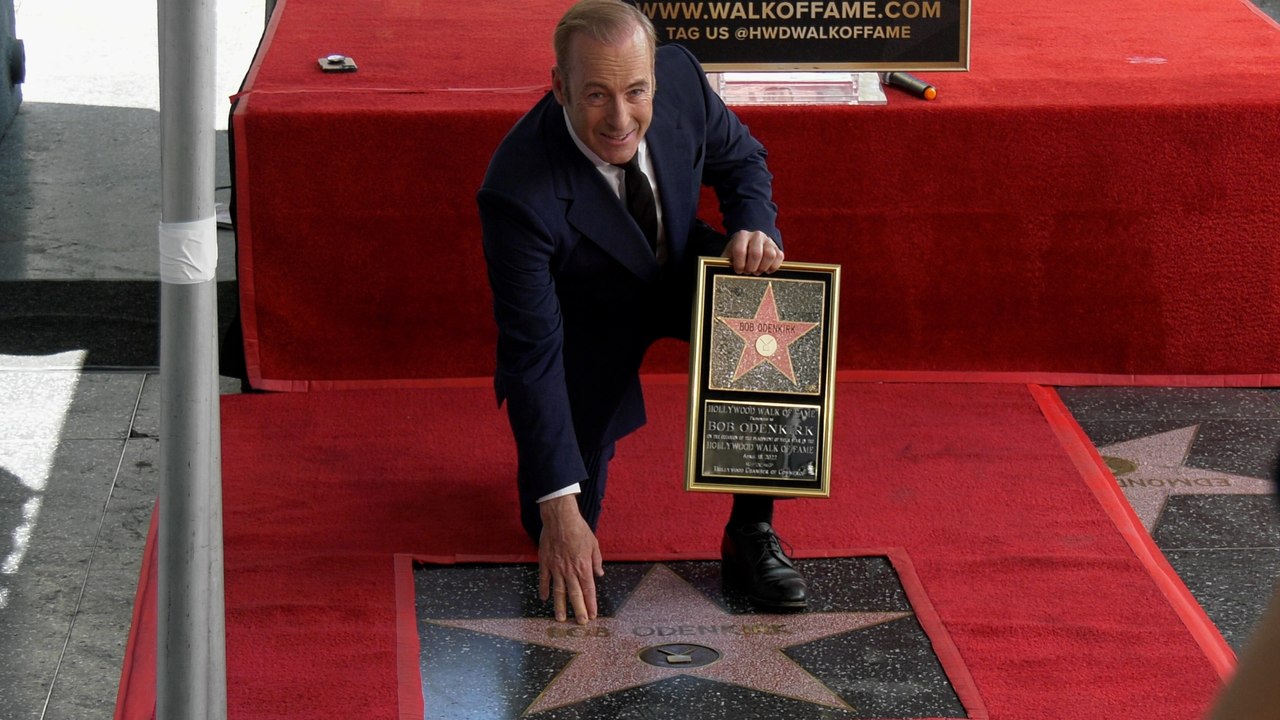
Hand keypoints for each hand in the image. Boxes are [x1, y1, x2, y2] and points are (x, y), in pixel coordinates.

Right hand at [538, 495, 604, 623]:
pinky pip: (544, 580)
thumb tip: (598, 574)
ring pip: (559, 592)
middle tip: (581, 623)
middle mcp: (570, 570)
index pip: (589, 590)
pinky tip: (544, 599)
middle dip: (579, 610)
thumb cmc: (579, 529)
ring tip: (561, 619)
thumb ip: (596, 560)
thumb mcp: (593, 543)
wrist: (560, 518)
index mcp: (583, 566)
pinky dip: (545, 590)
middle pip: (575, 595)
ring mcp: (556, 568)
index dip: (591, 603)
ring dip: (560, 607)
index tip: (593, 615)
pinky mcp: (545, 562)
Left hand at [723, 230, 783, 274]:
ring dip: (763, 267)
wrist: (750, 244)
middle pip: (756, 254)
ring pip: (770, 255)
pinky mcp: (777, 247)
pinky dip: (773, 267)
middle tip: (748, 272)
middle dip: (751, 267)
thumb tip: (724, 271)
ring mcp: (768, 240)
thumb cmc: (738, 253)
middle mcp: (756, 235)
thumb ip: (726, 262)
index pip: (740, 250)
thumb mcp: (729, 255)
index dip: (739, 264)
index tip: (738, 270)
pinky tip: (766, 269)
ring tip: (757, 271)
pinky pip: (779, 257)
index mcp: (742, 236)